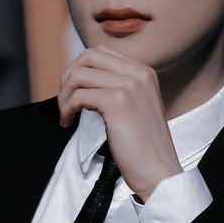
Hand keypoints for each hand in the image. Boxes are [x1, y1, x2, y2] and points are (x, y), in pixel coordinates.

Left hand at [58, 44, 182, 200]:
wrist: (159, 171)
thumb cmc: (144, 145)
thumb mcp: (138, 104)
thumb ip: (119, 86)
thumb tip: (85, 78)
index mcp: (144, 71)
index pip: (102, 51)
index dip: (81, 67)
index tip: (75, 89)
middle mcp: (138, 73)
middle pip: (89, 56)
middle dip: (69, 75)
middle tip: (66, 99)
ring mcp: (129, 86)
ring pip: (79, 74)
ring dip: (64, 94)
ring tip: (66, 113)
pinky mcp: (117, 103)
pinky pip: (79, 95)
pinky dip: (67, 108)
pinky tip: (69, 121)